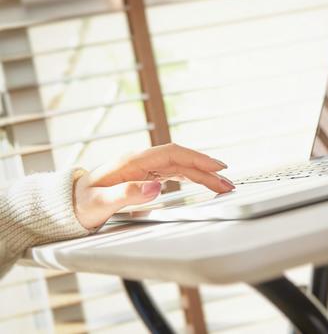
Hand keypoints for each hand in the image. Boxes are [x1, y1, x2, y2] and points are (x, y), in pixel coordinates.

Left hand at [73, 143, 233, 228]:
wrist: (71, 203)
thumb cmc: (83, 203)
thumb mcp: (100, 202)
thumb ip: (127, 194)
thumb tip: (156, 188)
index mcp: (134, 160)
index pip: (174, 153)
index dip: (197, 158)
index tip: (217, 166)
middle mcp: (143, 161)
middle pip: (183, 160)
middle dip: (207, 170)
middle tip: (228, 183)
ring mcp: (146, 168)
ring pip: (182, 167)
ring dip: (203, 174)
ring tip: (222, 185)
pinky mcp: (147, 177)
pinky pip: (175, 173)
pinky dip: (192, 177)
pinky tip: (202, 181)